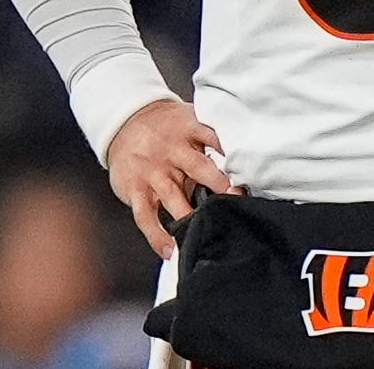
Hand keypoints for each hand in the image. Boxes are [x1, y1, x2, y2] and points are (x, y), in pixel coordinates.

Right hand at [107, 99, 234, 259]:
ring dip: (190, 216)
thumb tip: (244, 163)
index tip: (249, 170)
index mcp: (189, 130)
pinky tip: (169, 251)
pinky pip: (146, 216)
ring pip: (173, 196)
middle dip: (218, 185)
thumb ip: (211, 139)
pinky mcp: (136, 189)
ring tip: (206, 232)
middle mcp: (171, 150)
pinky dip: (156, 236)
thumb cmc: (166, 127)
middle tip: (235, 201)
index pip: (215, 138)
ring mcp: (153, 171)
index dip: (233, 153)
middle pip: (198, 168)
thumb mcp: (189, 122)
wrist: (124, 122)